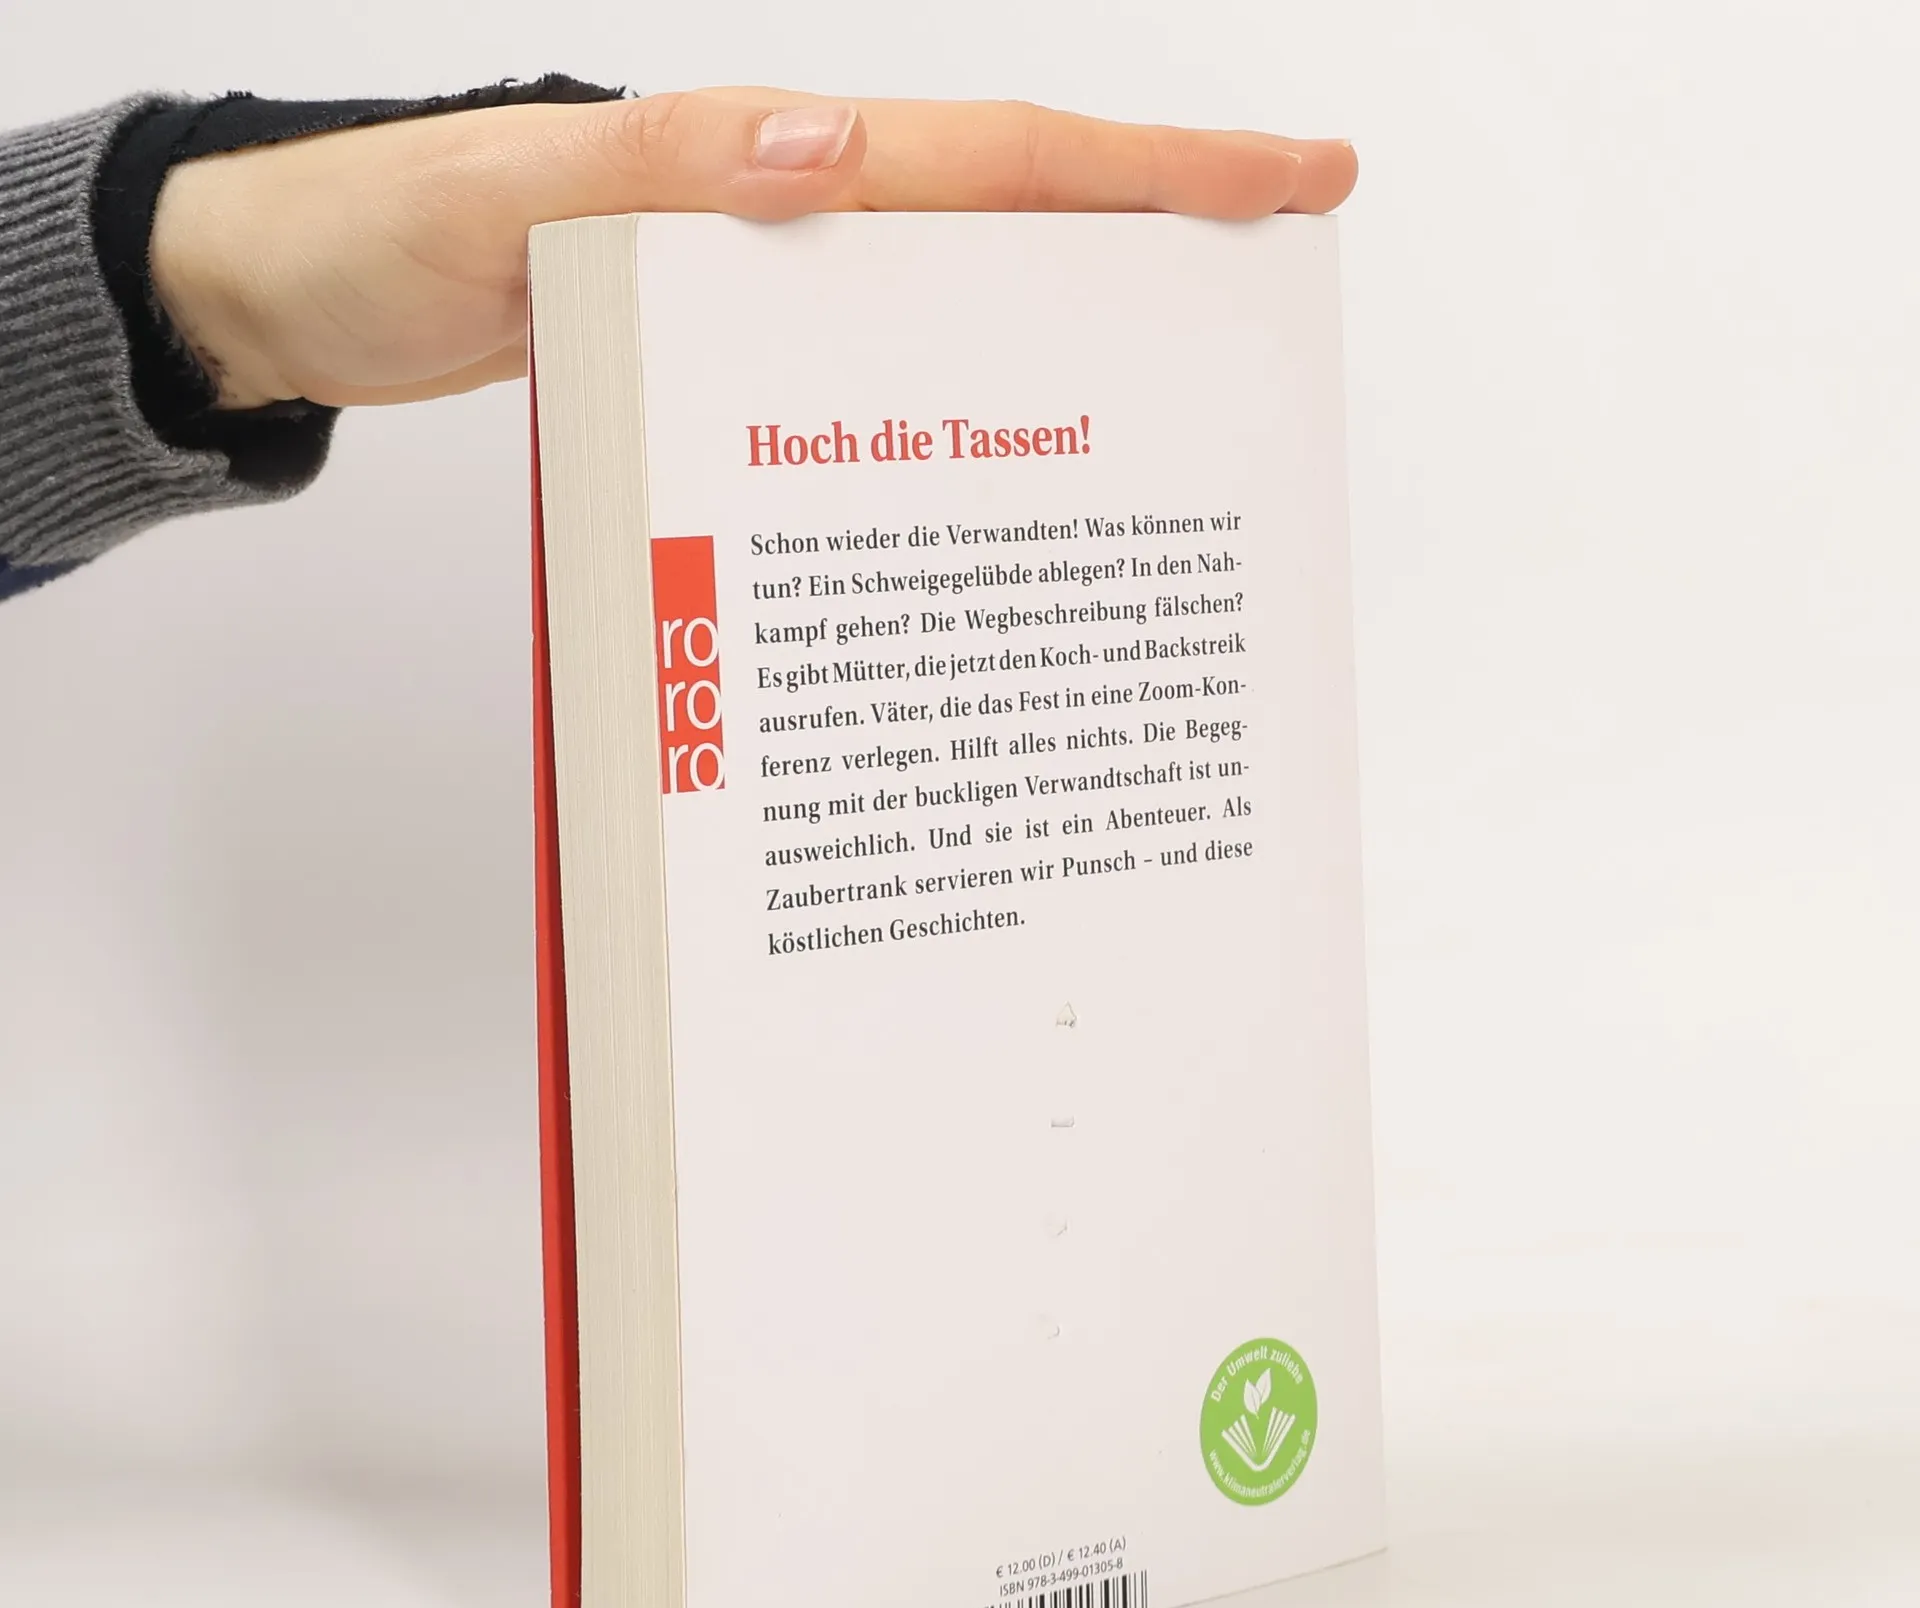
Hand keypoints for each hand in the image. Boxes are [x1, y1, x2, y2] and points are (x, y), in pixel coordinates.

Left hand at [149, 87, 1355, 411]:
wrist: (303, 294)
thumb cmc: (383, 234)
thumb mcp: (500, 195)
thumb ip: (651, 167)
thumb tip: (827, 149)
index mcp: (766, 169)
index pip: (994, 162)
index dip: (1151, 172)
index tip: (1289, 178)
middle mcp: (789, 225)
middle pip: (1014, 232)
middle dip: (1160, 253)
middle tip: (1277, 305)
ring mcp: (766, 302)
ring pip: (954, 314)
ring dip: (1066, 345)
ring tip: (1176, 413)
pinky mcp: (729, 369)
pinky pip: (870, 382)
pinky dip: (945, 414)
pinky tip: (981, 476)